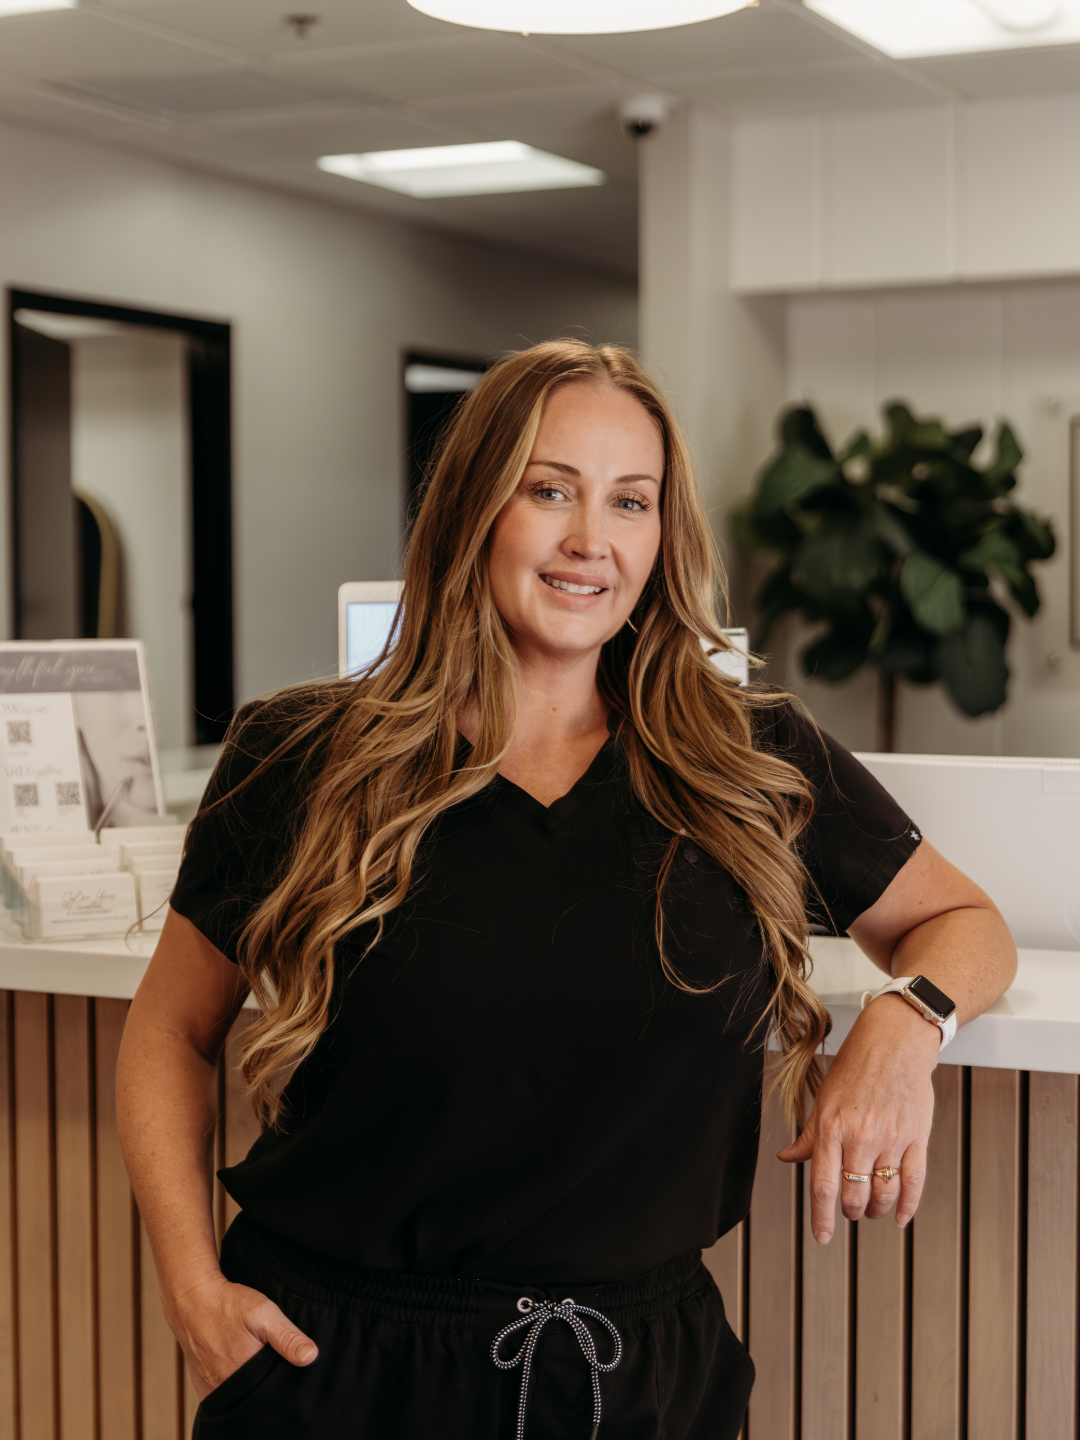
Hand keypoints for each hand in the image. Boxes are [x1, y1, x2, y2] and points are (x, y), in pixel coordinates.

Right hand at [168, 1272, 318, 1399]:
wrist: (191, 1297)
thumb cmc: (228, 1305)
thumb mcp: (264, 1314)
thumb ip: (287, 1337)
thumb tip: (311, 1357)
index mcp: (242, 1378)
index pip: (268, 1395)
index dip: (279, 1387)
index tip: (286, 1374)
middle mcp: (222, 1388)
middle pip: (251, 1397)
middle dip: (263, 1388)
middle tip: (269, 1365)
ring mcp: (209, 1386)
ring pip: (235, 1396)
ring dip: (247, 1387)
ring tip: (255, 1367)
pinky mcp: (200, 1381)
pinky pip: (219, 1393)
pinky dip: (230, 1386)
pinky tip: (237, 1371)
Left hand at [777, 993, 939, 1243]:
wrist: (895, 1041)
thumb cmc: (856, 1066)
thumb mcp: (824, 1098)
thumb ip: (809, 1135)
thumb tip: (786, 1158)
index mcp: (831, 1127)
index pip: (822, 1185)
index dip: (821, 1218)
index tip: (822, 1237)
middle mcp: (860, 1136)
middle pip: (854, 1196)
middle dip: (851, 1211)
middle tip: (851, 1208)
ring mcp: (891, 1138)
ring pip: (884, 1193)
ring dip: (877, 1210)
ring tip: (872, 1208)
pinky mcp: (918, 1137)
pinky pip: (914, 1182)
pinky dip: (907, 1205)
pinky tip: (899, 1215)